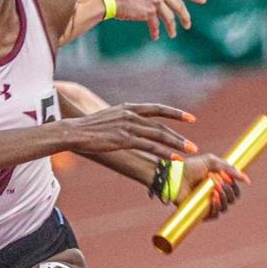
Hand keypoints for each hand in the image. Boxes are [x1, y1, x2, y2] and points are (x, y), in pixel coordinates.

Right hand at [69, 102, 197, 158]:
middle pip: (161, 125)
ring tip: (190, 152)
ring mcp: (128, 127)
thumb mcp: (109, 118)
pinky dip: (164, 153)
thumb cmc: (88, 128)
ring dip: (176, 144)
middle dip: (179, 136)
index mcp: (128, 108)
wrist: (73, 131)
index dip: (175, 113)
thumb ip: (123, 120)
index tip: (190, 118)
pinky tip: (174, 159)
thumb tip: (132, 128)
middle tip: (193, 146)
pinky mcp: (124, 139)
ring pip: (158, 136)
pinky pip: (150, 146)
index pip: (157, 108)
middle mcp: (130, 115)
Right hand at [107, 0, 206, 40]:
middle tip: (187, 25)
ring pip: (169, 16)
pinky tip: (155, 36)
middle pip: (178, 4)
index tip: (203, 0)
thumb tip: (164, 4)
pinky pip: (156, 24)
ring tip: (172, 34)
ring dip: (171, 27)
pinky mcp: (149, 11)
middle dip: (184, 16)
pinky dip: (156, 31)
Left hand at [171, 153, 249, 218]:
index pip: (235, 190)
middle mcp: (214, 195)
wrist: (176, 175)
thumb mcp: (212, 162)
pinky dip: (216, 207)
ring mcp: (207, 204)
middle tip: (219, 182)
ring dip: (224, 198)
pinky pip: (215, 215)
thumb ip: (230, 169)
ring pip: (225, 207)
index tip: (227, 178)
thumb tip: (247, 180)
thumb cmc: (191, 167)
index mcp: (219, 184)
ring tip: (215, 189)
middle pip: (232, 199)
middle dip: (229, 190)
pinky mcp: (200, 211)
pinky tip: (213, 198)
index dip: (234, 186)